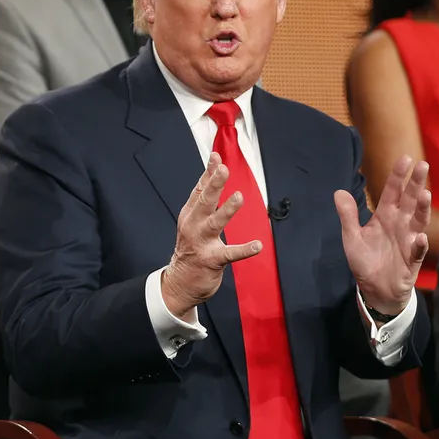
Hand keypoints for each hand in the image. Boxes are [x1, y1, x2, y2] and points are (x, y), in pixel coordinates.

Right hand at [160, 152, 261, 316]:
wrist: (181, 282)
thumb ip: (204, 195)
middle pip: (204, 201)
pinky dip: (244, 250)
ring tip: (239, 198)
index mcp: (190, 214)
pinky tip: (257, 245)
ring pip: (215, 223)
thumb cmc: (191, 247)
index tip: (217, 157)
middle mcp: (193, 226)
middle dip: (214, 185)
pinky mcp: (212, 260)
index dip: (208, 172)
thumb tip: (214, 166)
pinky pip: (230, 254)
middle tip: (223, 170)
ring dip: (227, 210)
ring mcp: (201, 243)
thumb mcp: (192, 219)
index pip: (200, 189)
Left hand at [335, 155, 429, 314]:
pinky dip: (419, 244)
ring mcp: (408, 240)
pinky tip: (419, 237)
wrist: (374, 289)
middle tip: (422, 166)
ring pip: (418, 221)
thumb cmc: (365, 260)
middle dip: (416, 183)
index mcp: (385, 215)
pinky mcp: (411, 259)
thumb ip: (348, 215)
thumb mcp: (352, 237)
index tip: (405, 159)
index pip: (392, 192)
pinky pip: (417, 251)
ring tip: (425, 195)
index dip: (398, 176)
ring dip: (423, 209)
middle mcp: (400, 224)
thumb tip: (338, 192)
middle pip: (410, 200)